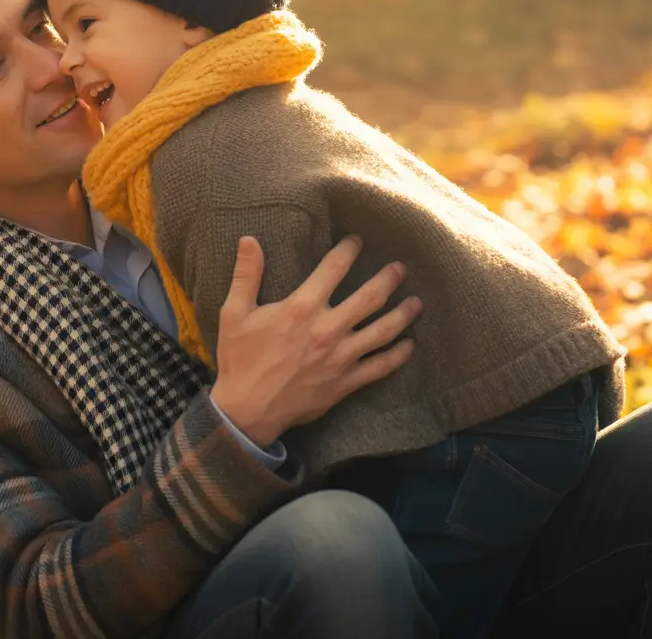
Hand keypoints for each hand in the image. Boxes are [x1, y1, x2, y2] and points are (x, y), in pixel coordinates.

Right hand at [209, 235, 419, 447]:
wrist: (247, 410)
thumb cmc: (239, 359)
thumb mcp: (234, 313)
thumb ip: (246, 275)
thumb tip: (249, 240)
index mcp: (301, 308)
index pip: (333, 269)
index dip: (348, 251)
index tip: (357, 241)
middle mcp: (327, 329)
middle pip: (369, 298)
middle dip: (388, 279)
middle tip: (400, 268)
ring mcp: (340, 358)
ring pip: (383, 331)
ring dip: (403, 315)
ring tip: (417, 302)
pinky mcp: (345, 382)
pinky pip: (380, 367)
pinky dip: (398, 355)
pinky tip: (410, 345)